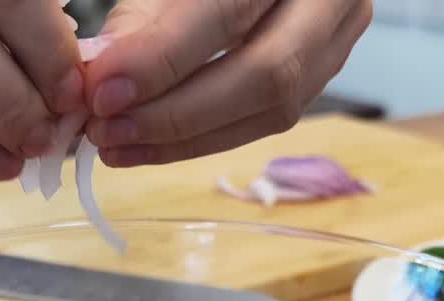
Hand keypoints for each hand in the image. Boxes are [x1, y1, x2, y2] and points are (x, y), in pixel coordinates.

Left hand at [82, 0, 371, 166]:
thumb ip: (143, 16)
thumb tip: (102, 76)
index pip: (228, 11)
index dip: (163, 58)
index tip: (102, 91)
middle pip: (267, 73)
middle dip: (177, 113)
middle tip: (106, 129)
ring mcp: (340, 37)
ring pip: (274, 108)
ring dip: (186, 137)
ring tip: (116, 143)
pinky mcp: (323, 73)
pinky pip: (266, 119)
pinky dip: (202, 138)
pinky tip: (148, 144)